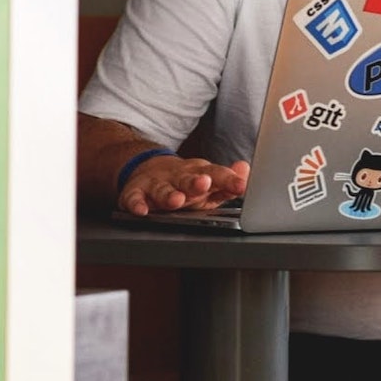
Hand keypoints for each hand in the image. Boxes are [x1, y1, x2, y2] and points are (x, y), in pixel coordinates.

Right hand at [118, 154, 249, 215]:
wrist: (148, 169)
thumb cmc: (187, 182)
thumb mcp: (210, 181)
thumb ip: (228, 181)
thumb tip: (246, 170)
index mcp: (200, 173)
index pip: (216, 174)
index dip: (229, 180)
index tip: (240, 186)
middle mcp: (178, 176)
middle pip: (188, 178)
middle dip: (196, 182)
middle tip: (204, 184)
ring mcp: (156, 183)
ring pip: (162, 189)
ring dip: (168, 195)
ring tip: (176, 200)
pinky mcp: (135, 192)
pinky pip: (134, 198)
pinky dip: (136, 204)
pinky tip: (141, 210)